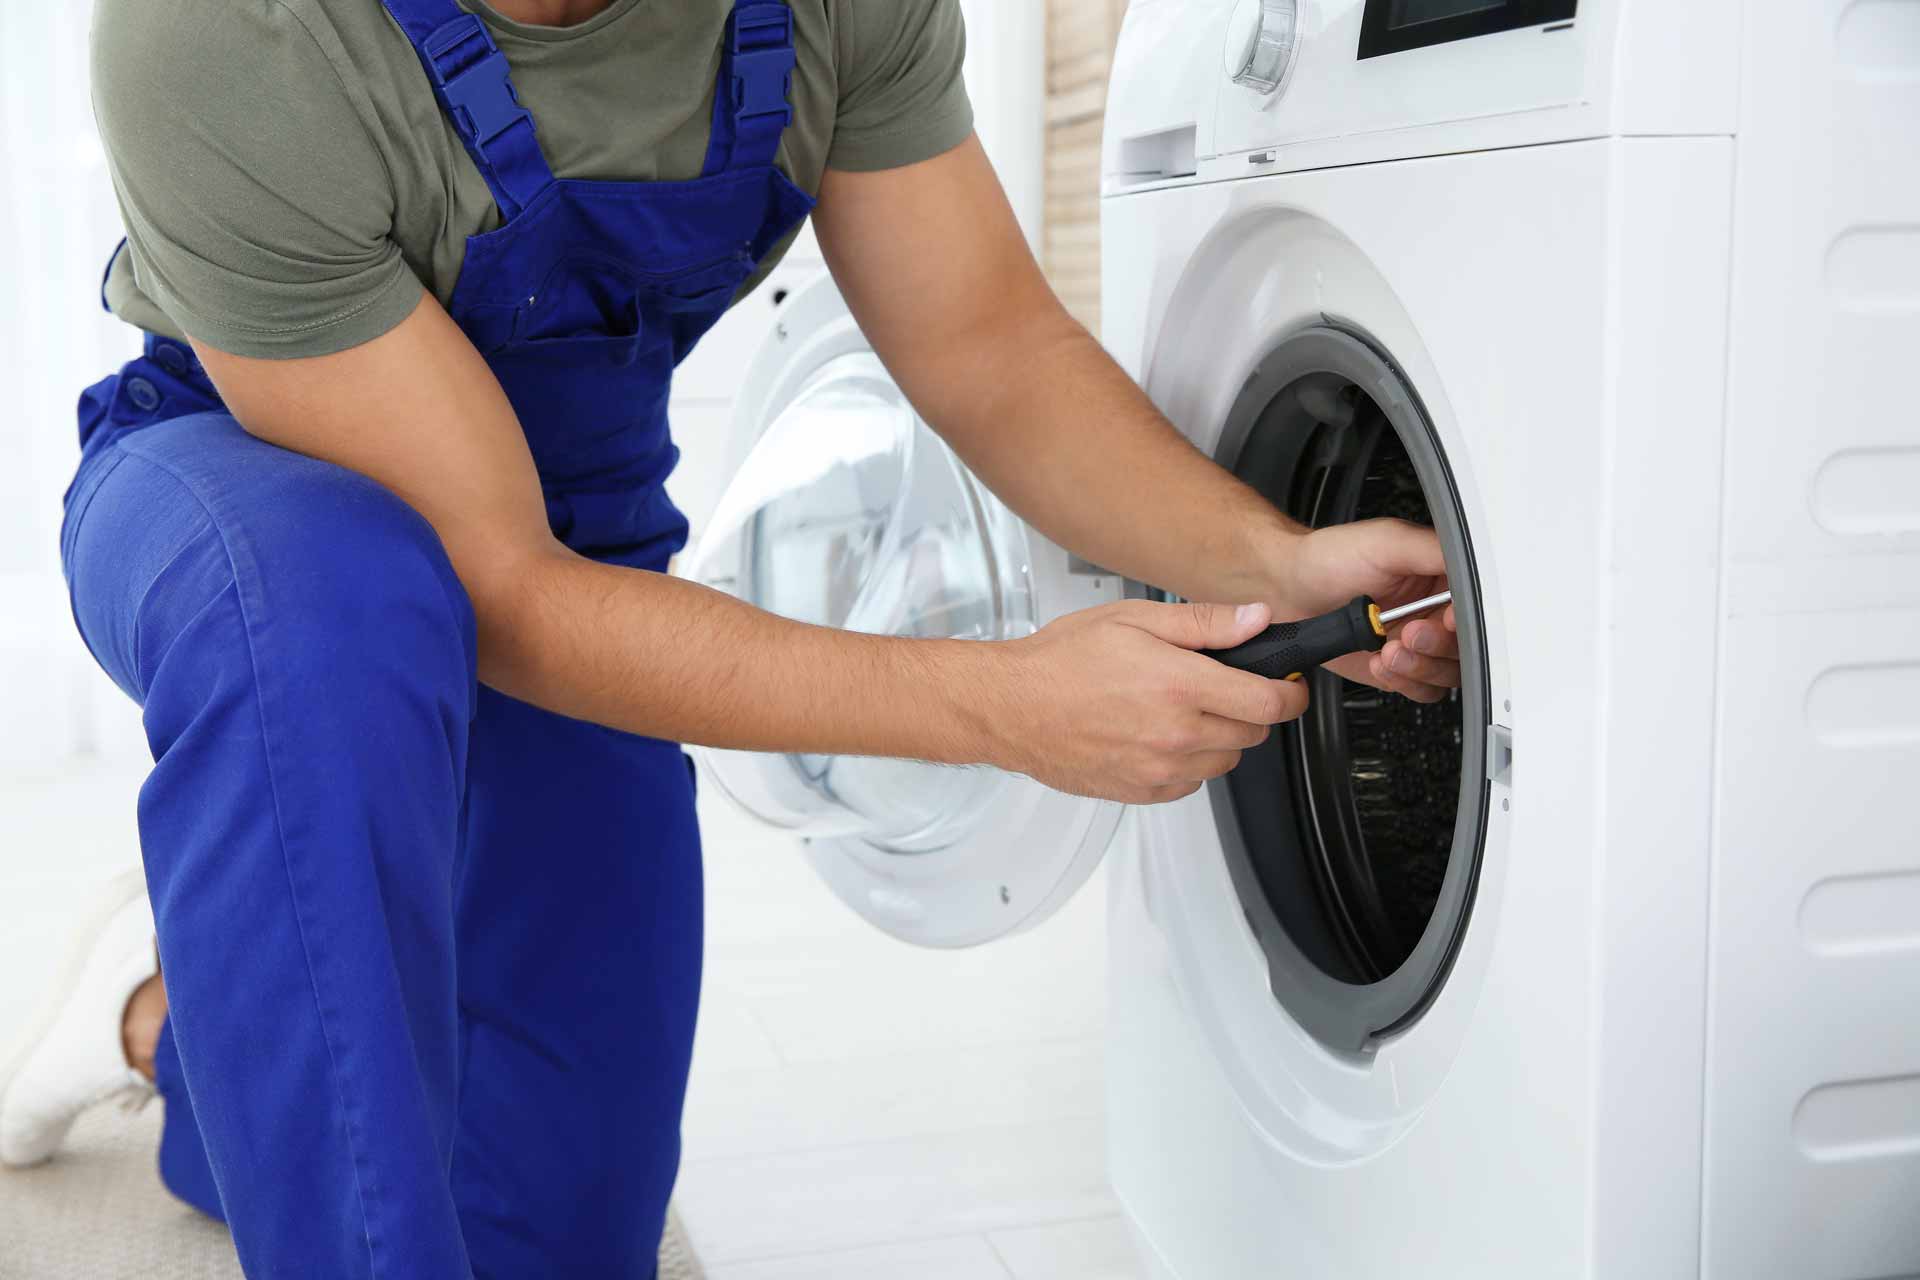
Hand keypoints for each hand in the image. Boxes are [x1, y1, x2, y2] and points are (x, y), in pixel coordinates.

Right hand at [986, 601, 1307, 803]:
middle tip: (1219, 687)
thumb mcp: (1133, 620)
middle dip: (1249, 709)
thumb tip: (1257, 619)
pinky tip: (1160, 736)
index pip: (1271, 703)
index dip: (1290, 693)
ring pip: (1226, 762)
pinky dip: (1189, 763)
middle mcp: (1176, 736)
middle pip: (1254, 734)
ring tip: (1182, 711)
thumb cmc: (1061, 661)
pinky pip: (1192, 784)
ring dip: (1220, 738)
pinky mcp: (1142, 792)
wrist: (1010, 707)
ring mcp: (1160, 770)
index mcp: (1181, 687)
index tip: (1287, 685)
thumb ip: (1204, 623)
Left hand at [1280, 519, 1460, 702]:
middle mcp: (1433, 612)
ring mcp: (1415, 643)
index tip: (1444, 620)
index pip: (1477, 607)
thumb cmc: (1329, 559)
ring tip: (1388, 650)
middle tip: (1408, 634)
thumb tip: (1474, 561)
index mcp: (1442, 577)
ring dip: (1420, 667)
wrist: (1287, 589)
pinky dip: (1402, 682)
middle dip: (1437, 646)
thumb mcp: (1387, 542)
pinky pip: (1419, 689)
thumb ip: (1434, 551)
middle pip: (1466, 647)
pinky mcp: (1396, 668)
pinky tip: (1378, 662)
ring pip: (1446, 674)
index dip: (1465, 620)